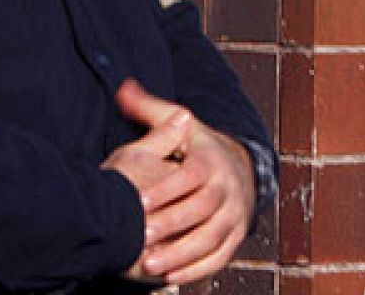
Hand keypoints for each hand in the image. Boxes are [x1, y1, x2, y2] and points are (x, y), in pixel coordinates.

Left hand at [115, 78, 256, 286]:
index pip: (190, 176)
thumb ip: (151, 111)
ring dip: (181, 255)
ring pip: (211, 239)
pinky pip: (219, 258)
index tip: (138, 201)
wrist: (242, 169)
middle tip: (139, 238)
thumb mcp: (182, 123)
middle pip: (201, 210)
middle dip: (171, 225)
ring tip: (149, 265)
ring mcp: (234, 216)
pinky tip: (170, 278)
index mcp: (211, 161)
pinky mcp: (234, 238)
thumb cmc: (200, 147)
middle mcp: (227, 189)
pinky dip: (196, 270)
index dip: (165, 189)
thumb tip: (123, 88)